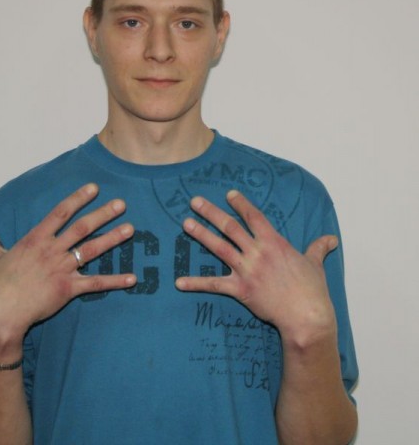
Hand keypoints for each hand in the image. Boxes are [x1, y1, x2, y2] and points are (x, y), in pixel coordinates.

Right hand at [0, 183, 135, 355]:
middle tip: (122, 204)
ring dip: (113, 239)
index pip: (60, 213)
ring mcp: (61, 269)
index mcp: (36, 239)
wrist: (0, 314)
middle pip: (82, 227)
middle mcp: (52, 250)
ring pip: (92, 250)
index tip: (94, 188)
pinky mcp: (68, 289)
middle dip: (103, 214)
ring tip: (130, 229)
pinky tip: (132, 278)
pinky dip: (115, 281)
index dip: (78, 198)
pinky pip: (96, 284)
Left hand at [175, 190, 337, 343]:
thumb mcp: (315, 264)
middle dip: (211, 212)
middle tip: (195, 201)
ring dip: (201, 235)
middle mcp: (257, 252)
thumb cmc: (312, 290)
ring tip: (186, 223)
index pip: (254, 217)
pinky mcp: (240, 289)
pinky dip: (196, 283)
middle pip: (230, 227)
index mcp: (274, 243)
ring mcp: (247, 270)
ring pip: (219, 247)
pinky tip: (179, 282)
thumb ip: (318, 248)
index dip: (241, 204)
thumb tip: (331, 238)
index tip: (229, 194)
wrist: (306, 316)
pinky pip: (214, 284)